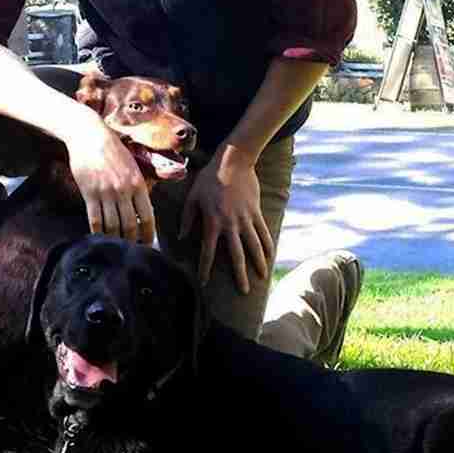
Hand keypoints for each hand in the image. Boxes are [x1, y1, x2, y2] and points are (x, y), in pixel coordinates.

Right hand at [62, 111, 154, 244]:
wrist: (89, 136)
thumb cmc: (112, 150)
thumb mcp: (132, 166)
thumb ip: (137, 186)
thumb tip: (141, 208)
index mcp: (138, 184)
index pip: (147, 216)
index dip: (149, 234)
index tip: (148, 244)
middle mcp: (124, 191)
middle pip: (130, 225)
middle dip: (132, 241)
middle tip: (131, 251)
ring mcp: (106, 193)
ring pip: (112, 225)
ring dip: (115, 239)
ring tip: (116, 247)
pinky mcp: (89, 193)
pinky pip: (95, 219)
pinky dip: (97, 232)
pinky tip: (99, 238)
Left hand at [179, 145, 273, 293]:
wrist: (233, 161)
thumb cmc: (209, 178)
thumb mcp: (193, 196)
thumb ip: (187, 218)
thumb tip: (183, 238)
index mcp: (213, 222)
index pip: (208, 251)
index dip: (205, 268)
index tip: (204, 282)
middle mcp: (231, 224)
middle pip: (236, 255)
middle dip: (239, 275)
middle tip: (243, 292)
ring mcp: (246, 218)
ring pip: (254, 246)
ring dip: (258, 263)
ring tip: (262, 278)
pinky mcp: (256, 211)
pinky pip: (263, 231)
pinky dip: (268, 244)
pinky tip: (271, 256)